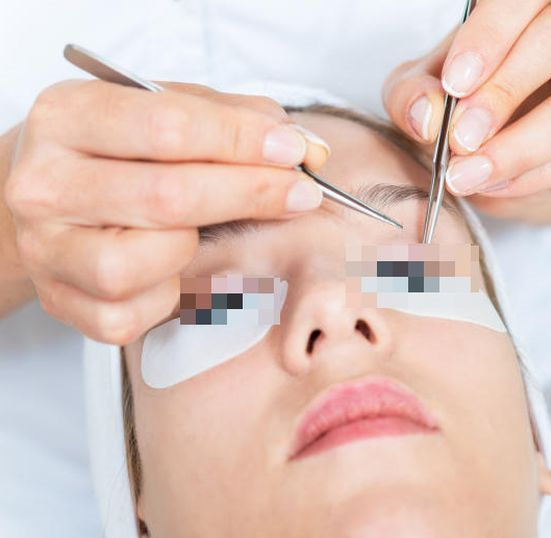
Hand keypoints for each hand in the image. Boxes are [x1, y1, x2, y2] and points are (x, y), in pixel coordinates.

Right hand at [3, 81, 329, 342]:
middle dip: (251, 194)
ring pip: (146, 261)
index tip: (293, 150)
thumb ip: (233, 119)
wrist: (48, 200)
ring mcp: (47, 249)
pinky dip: (168, 293)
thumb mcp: (162, 112)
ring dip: (193, 247)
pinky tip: (166, 268)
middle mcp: (44, 184)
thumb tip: (304, 149)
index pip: (168, 127)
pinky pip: (136, 312)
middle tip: (300, 193)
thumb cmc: (117, 153)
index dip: (242, 140)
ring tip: (195, 230)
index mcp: (66, 117)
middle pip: (168, 196)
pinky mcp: (63, 304)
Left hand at [383, 0, 550, 213]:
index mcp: (531, 2)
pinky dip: (532, 176)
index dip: (490, 35)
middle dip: (506, 89)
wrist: (502, 150)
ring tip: (468, 173)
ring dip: (519, 147)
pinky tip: (493, 184)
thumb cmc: (464, 100)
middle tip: (461, 136)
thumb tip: (426, 116)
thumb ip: (413, 95)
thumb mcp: (423, 91)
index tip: (454, 83)